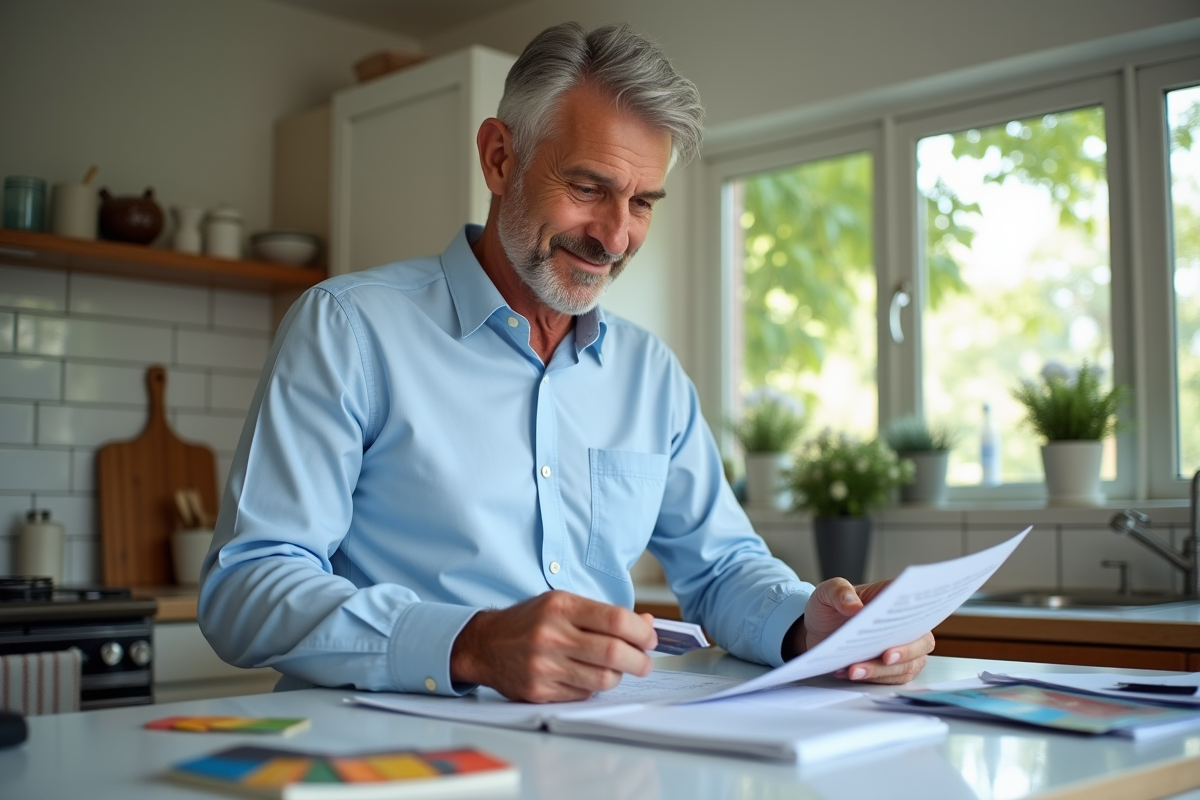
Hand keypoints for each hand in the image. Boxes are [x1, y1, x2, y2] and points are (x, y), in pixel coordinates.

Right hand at [450, 590, 657, 702]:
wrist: (485, 644)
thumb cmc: (529, 621)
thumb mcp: (563, 604)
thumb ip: (603, 614)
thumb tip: (648, 623)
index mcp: (561, 607)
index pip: (616, 621)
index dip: (642, 632)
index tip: (649, 638)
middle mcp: (552, 636)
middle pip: (615, 652)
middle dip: (639, 660)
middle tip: (644, 662)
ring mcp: (545, 666)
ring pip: (603, 679)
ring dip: (619, 676)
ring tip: (616, 668)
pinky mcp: (540, 691)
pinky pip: (584, 694)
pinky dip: (593, 687)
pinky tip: (588, 676)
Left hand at [787, 578, 933, 684]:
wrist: (818, 631)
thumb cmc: (829, 608)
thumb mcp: (827, 592)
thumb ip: (839, 593)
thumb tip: (854, 606)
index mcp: (895, 598)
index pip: (919, 605)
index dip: (919, 619)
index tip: (903, 630)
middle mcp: (905, 625)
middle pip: (922, 642)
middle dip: (905, 653)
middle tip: (885, 658)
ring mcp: (903, 648)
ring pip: (908, 666)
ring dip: (882, 671)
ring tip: (854, 670)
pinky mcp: (892, 668)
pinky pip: (893, 679)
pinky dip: (873, 680)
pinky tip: (849, 673)